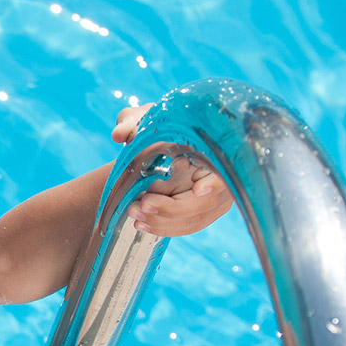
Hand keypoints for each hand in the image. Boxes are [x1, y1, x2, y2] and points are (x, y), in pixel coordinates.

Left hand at [112, 103, 232, 236]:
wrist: (160, 140)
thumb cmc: (157, 125)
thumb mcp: (144, 117)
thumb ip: (131, 121)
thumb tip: (119, 134)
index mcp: (215, 150)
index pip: (225, 171)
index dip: (214, 183)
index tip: (198, 189)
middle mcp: (223, 175)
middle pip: (206, 202)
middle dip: (173, 207)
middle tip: (142, 204)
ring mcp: (216, 197)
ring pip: (195, 219)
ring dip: (163, 221)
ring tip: (135, 213)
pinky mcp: (204, 211)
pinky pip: (188, 226)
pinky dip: (164, 228)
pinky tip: (142, 224)